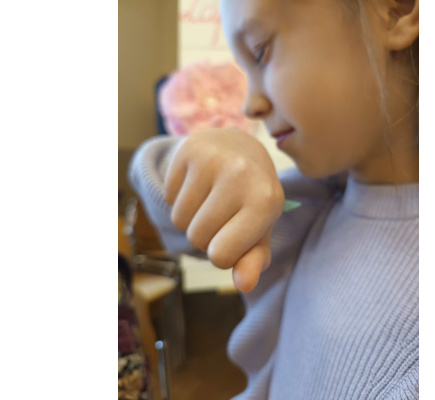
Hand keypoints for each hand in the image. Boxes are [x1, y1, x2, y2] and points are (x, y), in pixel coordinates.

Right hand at [164, 128, 284, 291]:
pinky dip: (178, 198)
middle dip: (205, 236)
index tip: (234, 235)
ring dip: (190, 219)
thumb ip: (253, 260)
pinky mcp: (189, 149)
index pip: (221, 256)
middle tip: (222, 213)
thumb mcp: (260, 229)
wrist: (241, 147)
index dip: (222, 254)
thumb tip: (244, 284)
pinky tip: (198, 184)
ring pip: (179, 220)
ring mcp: (213, 159)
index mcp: (266, 201)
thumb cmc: (252, 197)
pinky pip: (168, 198)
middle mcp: (240, 176)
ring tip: (210, 198)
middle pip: (197, 238)